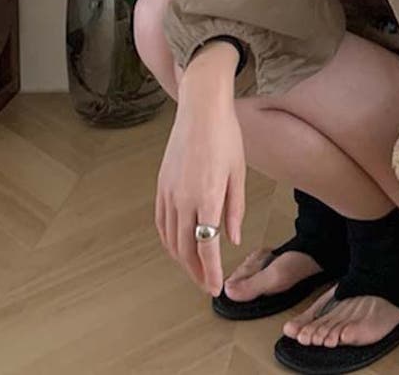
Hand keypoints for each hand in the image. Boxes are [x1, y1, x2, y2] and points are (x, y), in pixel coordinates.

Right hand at [155, 50, 245, 296]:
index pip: (205, 247)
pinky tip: (176, 245)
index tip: (214, 287)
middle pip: (184, 248)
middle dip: (195, 271)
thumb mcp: (238, 173)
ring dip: (181, 258)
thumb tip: (232, 239)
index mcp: (206, 198)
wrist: (201, 110)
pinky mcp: (161, 185)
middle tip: (206, 284)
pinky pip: (160, 221)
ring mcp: (168, 192)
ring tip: (195, 268)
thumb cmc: (225, 137)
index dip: (209, 271)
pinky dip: (167, 239)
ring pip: (169, 238)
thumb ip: (234, 209)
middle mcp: (182, 199)